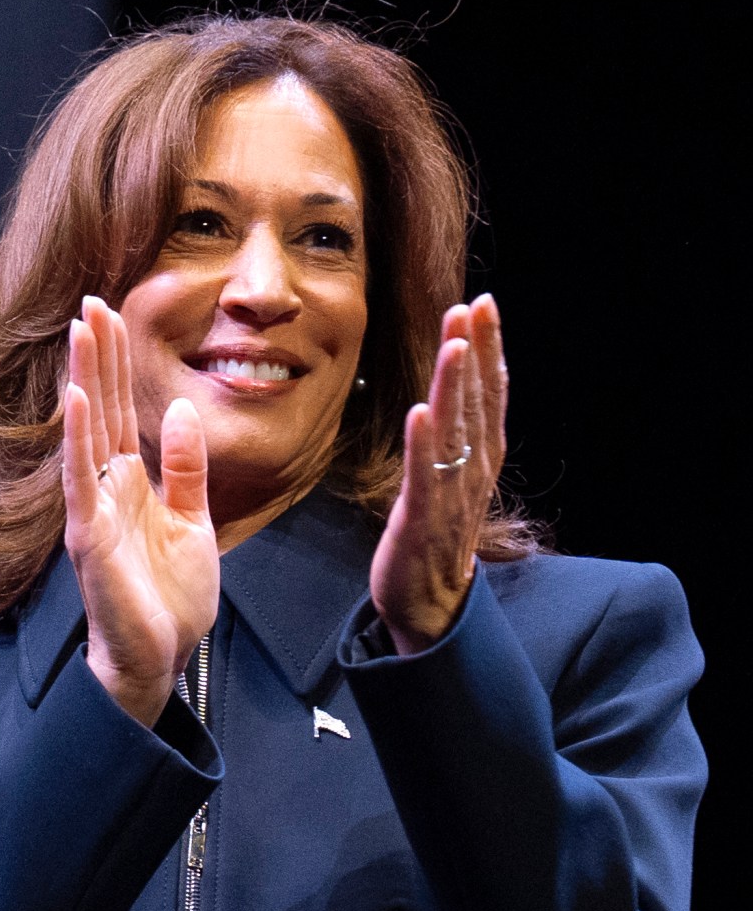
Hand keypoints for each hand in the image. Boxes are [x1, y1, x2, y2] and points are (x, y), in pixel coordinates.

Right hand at [62, 297, 219, 725]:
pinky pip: (83, 480)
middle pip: (102, 408)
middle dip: (98, 355)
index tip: (112, 312)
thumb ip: (188, 468)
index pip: (122, 409)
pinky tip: (79, 400)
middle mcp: (106, 489)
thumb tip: (187, 410)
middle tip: (91, 301)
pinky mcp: (91, 538)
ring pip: (87, 432)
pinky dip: (79, 440)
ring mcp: (94, 511)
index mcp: (130, 483)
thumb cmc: (170, 599)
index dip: (118, 362)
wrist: (161, 658)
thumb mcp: (194, 520)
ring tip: (82, 331)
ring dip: (85, 380)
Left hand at [372, 295, 506, 653]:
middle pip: (478, 402)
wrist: (430, 604)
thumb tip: (454, 387)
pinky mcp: (423, 519)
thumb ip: (457, 435)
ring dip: (455, 387)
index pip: (490, 393)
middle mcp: (474, 470)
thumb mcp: (451, 476)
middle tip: (471, 307)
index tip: (483, 306)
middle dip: (474, 352)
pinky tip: (420, 412)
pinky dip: (424, 444)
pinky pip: (425, 476)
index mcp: (482, 457)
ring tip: (453, 345)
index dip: (488, 348)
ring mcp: (452, 494)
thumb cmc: (436, 536)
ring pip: (457, 431)